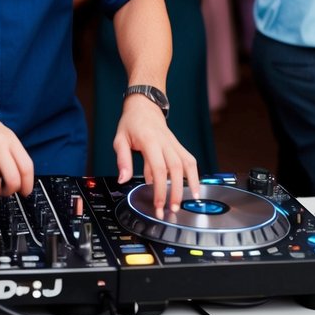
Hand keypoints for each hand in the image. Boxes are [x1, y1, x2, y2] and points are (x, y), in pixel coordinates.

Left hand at [113, 96, 199, 216]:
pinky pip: (190, 159)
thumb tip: (123, 179)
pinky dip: (195, 174)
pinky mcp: (178, 145)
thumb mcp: (120, 139)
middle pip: (175, 169)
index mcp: (149, 140)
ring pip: (187, 163)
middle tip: (172, 209)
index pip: (158, 168)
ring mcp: (174, 143)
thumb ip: (123, 159)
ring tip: (191, 201)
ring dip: (191, 183)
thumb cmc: (131, 123)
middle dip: (176, 191)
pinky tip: (195, 187)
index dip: (160, 189)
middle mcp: (165, 142)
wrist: (144, 106)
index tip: (158, 204)